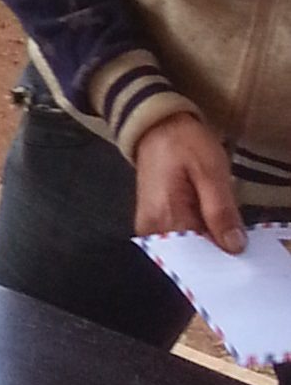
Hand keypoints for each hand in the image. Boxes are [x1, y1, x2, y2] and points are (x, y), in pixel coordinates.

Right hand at [133, 109, 244, 252]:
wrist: (157, 126)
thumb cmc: (183, 143)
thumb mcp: (211, 170)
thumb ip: (221, 210)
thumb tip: (234, 246)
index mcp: (165, 217)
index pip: (198, 257)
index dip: (221, 254)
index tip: (235, 243)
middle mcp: (152, 230)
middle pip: (191, 257)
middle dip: (215, 249)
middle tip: (228, 227)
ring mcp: (150, 228)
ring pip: (188, 250)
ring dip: (207, 241)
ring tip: (217, 218)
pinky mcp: (154, 224)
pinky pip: (181, 241)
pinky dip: (198, 235)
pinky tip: (207, 220)